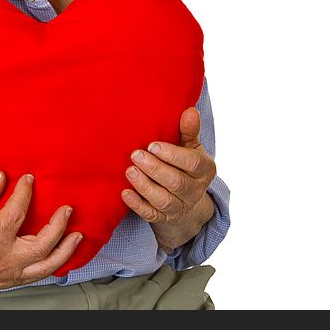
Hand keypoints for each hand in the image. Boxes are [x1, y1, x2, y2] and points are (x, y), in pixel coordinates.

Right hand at [0, 171, 81, 290]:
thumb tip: (2, 177)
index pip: (17, 214)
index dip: (25, 193)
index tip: (30, 179)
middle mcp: (4, 262)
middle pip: (42, 245)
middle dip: (59, 226)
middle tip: (67, 209)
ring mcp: (9, 275)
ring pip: (47, 267)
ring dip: (66, 250)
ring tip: (77, 235)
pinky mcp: (11, 282)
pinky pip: (39, 275)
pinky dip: (54, 264)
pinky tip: (62, 253)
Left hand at [122, 106, 216, 250]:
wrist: (182, 194)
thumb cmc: (182, 160)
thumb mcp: (189, 145)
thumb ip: (188, 130)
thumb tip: (190, 110)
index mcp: (204, 169)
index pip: (192, 163)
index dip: (172, 155)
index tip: (152, 145)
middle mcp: (195, 190)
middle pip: (177, 183)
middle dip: (155, 169)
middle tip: (135, 155)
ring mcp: (181, 207)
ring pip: (164, 201)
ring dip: (145, 186)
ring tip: (129, 171)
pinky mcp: (164, 219)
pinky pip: (151, 215)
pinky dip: (137, 205)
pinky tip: (124, 193)